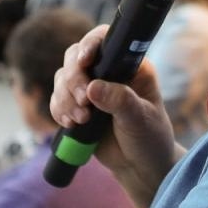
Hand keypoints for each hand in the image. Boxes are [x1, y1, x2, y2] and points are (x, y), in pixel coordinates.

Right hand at [51, 24, 180, 207]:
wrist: (140, 167)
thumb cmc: (150, 138)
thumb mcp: (141, 119)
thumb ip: (120, 101)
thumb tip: (93, 88)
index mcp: (130, 66)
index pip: (105, 41)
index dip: (90, 45)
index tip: (84, 62)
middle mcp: (108, 72)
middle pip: (75, 57)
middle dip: (74, 79)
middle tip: (84, 102)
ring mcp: (91, 89)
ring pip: (62, 79)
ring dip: (65, 98)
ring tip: (82, 120)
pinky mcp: (78, 107)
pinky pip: (57, 100)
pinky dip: (59, 110)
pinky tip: (71, 124)